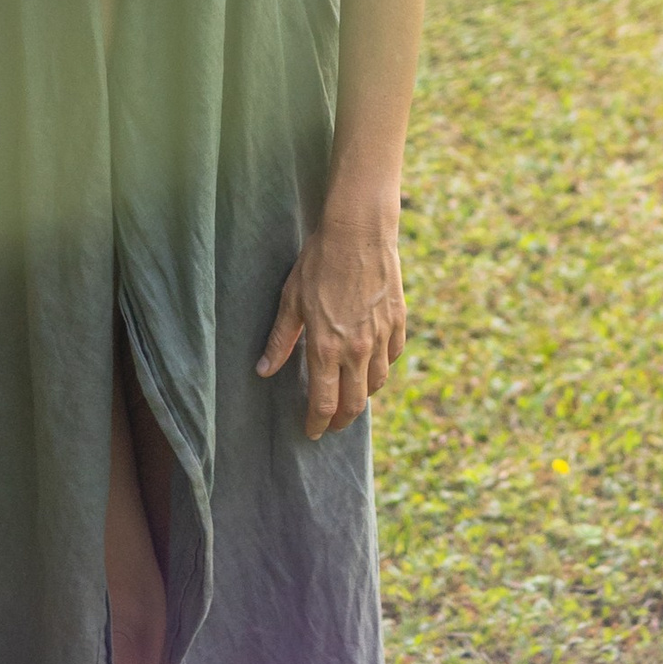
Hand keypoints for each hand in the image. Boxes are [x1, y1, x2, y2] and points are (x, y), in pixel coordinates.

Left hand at [258, 202, 406, 439]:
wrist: (359, 232)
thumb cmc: (319, 263)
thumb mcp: (291, 300)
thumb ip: (280, 340)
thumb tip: (264, 370)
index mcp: (326, 348)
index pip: (323, 402)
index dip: (317, 422)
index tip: (312, 431)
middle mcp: (357, 349)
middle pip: (354, 404)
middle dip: (341, 420)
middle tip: (331, 424)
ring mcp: (381, 337)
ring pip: (376, 383)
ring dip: (363, 396)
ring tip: (351, 396)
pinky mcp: (398, 321)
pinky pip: (392, 357)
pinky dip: (382, 368)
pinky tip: (372, 366)